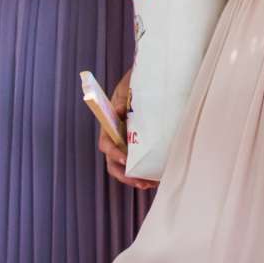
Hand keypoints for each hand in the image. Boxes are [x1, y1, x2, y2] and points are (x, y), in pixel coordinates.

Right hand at [91, 72, 155, 190]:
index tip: (124, 159)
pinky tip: (156, 179)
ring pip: (126, 167)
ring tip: (148, 184)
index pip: (107, 143)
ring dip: (135, 178)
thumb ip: (123, 98)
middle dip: (124, 174)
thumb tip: (118, 111)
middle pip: (113, 161)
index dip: (113, 153)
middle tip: (138, 181)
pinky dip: (146, 173)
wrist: (152, 78)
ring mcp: (129, 144)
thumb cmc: (138, 82)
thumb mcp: (128, 87)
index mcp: (111, 124)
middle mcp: (118, 137)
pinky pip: (140, 164)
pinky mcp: (142, 147)